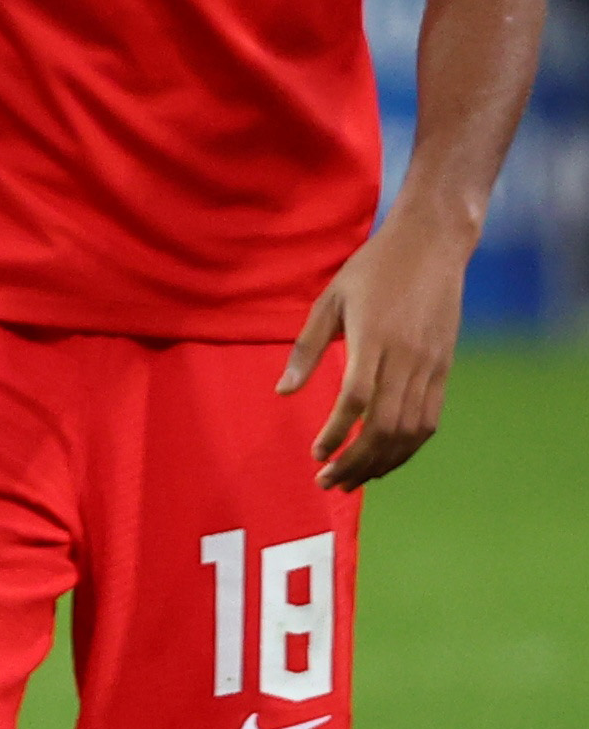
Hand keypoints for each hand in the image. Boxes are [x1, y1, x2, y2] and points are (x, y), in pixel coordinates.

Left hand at [285, 216, 467, 488]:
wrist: (433, 245)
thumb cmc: (373, 269)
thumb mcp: (330, 300)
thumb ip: (307, 349)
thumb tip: (283, 393)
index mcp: (374, 340)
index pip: (356, 400)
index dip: (336, 433)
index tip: (316, 455)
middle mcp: (407, 358)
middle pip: (385, 425)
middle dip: (356, 461)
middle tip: (327, 482)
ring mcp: (432, 365)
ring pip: (411, 430)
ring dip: (382, 462)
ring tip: (352, 480)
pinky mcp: (445, 368)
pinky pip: (430, 419)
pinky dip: (407, 446)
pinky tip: (385, 459)